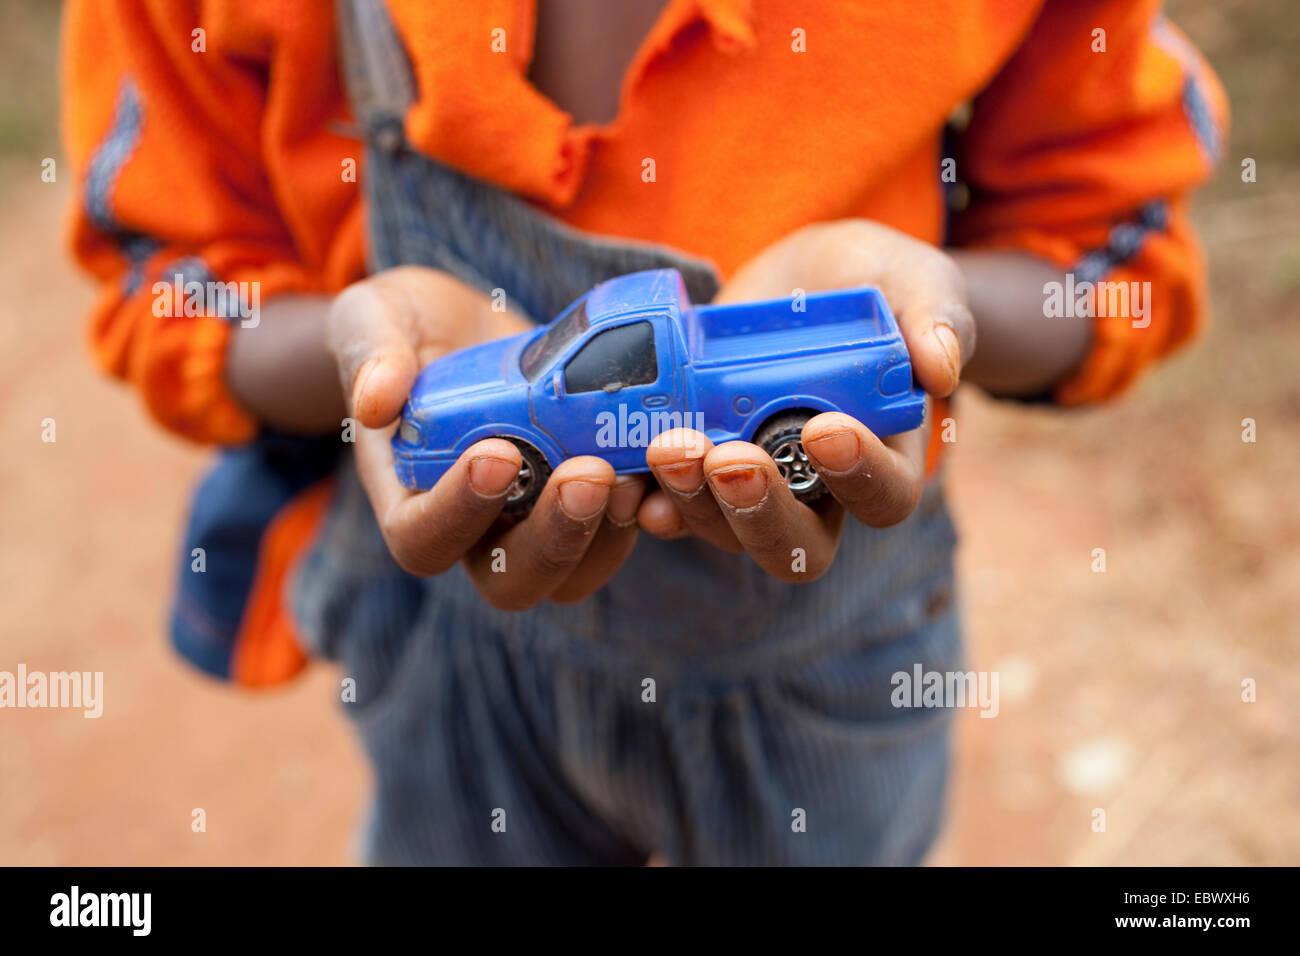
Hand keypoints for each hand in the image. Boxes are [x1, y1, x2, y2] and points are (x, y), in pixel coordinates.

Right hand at [328, 267, 646, 609]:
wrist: (470, 325)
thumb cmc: (410, 328)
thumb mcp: (375, 320)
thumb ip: (371, 354)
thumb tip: (376, 401)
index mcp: (410, 500)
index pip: (424, 540)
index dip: (460, 512)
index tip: (496, 454)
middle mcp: (476, 530)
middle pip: (511, 578)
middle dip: (555, 537)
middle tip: (587, 473)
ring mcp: (537, 522)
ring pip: (574, 570)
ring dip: (607, 532)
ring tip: (630, 471)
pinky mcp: (588, 501)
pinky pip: (621, 532)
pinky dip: (646, 508)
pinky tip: (666, 465)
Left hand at [636, 220, 975, 581]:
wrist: (800, 278)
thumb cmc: (872, 283)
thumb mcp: (914, 282)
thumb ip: (933, 318)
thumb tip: (941, 366)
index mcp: (887, 459)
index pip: (885, 497)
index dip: (860, 477)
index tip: (826, 429)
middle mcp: (819, 492)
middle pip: (798, 543)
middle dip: (760, 508)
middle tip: (729, 457)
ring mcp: (754, 488)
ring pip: (728, 530)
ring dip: (695, 501)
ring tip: (669, 447)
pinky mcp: (700, 470)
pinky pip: (673, 507)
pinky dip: (649, 500)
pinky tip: (627, 481)